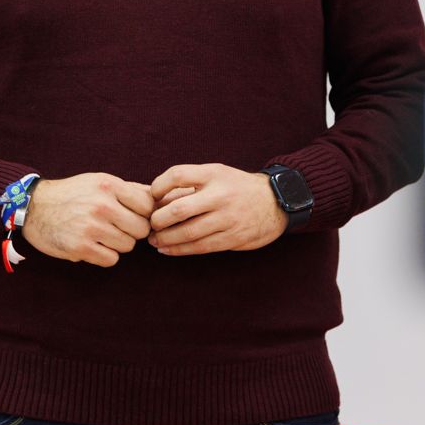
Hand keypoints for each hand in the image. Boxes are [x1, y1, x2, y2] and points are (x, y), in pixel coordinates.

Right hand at [22, 172, 153, 266]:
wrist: (33, 207)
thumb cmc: (72, 193)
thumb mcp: (100, 181)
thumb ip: (130, 189)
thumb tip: (159, 198)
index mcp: (109, 185)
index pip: (148, 206)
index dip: (144, 213)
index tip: (134, 215)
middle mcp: (102, 205)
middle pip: (141, 229)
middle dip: (133, 231)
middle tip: (118, 227)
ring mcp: (91, 227)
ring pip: (128, 246)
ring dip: (119, 244)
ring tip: (103, 235)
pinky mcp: (80, 248)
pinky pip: (111, 259)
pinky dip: (105, 256)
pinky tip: (94, 246)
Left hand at [148, 163, 288, 255]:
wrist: (274, 202)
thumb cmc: (236, 187)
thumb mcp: (216, 175)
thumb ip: (188, 185)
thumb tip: (154, 202)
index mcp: (214, 174)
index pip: (178, 175)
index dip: (159, 186)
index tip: (152, 196)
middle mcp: (221, 195)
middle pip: (180, 209)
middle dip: (158, 220)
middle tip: (150, 224)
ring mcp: (228, 218)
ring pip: (188, 233)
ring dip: (165, 239)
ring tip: (155, 240)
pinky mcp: (233, 238)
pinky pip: (201, 247)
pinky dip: (179, 250)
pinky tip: (167, 250)